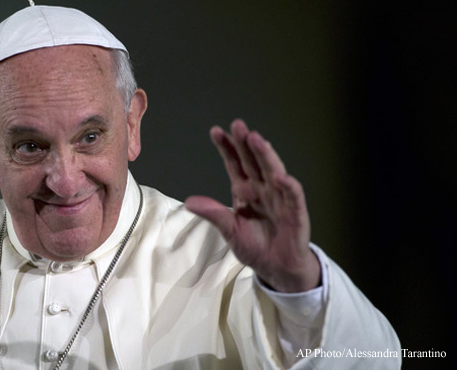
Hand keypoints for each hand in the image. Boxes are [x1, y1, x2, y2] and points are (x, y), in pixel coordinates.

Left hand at [185, 119, 319, 292]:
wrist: (276, 267)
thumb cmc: (255, 246)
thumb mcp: (229, 230)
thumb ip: (213, 213)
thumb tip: (188, 201)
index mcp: (245, 190)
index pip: (235, 164)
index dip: (227, 148)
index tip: (215, 131)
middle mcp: (262, 189)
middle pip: (253, 161)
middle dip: (246, 143)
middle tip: (238, 124)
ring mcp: (279, 197)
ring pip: (272, 170)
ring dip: (265, 154)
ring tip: (256, 139)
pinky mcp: (295, 212)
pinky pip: (293, 195)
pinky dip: (287, 185)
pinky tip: (279, 176)